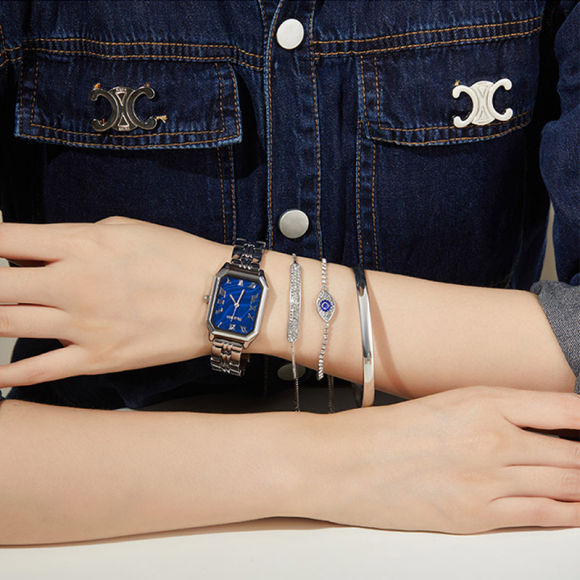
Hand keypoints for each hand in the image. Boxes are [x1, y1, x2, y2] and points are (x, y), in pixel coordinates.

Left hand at [0, 217, 228, 386]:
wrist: (221, 298)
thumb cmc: (179, 258)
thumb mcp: (126, 229)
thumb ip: (78, 237)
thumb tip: (44, 253)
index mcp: (81, 244)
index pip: (6, 239)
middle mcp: (74, 284)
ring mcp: (84, 325)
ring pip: (7, 325)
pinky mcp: (99, 358)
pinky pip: (40, 369)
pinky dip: (8, 374)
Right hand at [303, 386, 579, 532]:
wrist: (343, 463)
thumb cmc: (384, 432)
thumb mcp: (443, 404)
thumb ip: (491, 412)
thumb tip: (535, 427)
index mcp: (481, 400)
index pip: (563, 406)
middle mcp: (491, 438)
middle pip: (572, 452)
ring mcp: (487, 479)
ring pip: (565, 484)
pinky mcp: (476, 515)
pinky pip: (542, 515)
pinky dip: (570, 513)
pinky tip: (578, 510)